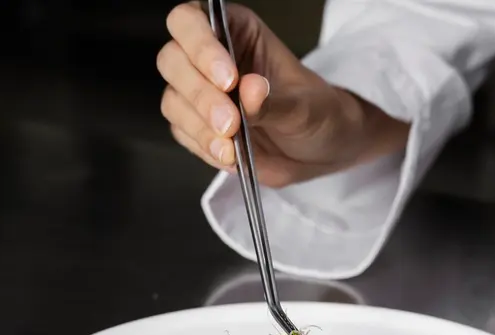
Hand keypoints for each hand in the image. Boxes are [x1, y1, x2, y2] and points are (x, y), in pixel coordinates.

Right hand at [157, 2, 408, 185]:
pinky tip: (229, 154)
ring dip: (199, 125)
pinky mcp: (197, 126)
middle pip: (173, 59)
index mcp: (237, 31)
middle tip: (230, 122)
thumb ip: (276, 102)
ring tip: (232, 145)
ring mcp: (200, 93)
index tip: (228, 80)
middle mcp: (210, 56)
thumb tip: (249, 90)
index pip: (193, 20)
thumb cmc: (318, 114)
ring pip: (173, 100)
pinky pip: (182, 133)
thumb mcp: (306, 108)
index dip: (200, 45)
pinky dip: (202, 146)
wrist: (321, 151)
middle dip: (199, 94)